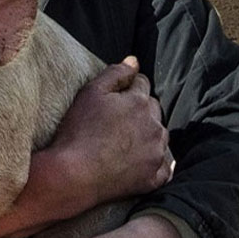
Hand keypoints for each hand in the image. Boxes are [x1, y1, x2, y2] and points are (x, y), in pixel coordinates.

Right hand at [0, 56, 171, 237]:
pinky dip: (154, 163)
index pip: (141, 84)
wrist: (75, 174)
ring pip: (160, 136)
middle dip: (140, 109)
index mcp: (139, 102)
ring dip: (148, 134)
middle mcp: (154, 125)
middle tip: (117, 119)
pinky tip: (138, 162)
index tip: (115, 97)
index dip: (128, 86)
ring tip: (123, 141)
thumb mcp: (90, 93)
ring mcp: (156, 152)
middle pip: (153, 109)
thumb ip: (115, 73)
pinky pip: (163, 168)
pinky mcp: (154, 177)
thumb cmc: (78, 131)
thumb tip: (133, 60)